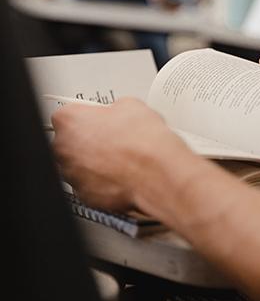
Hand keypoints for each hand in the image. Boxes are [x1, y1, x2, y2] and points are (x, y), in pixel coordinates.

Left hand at [51, 98, 193, 218]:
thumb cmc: (142, 141)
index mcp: (69, 120)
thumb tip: (119, 114)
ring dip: (96, 160)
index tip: (101, 118)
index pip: (69, 113)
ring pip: (80, 164)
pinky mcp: (85, 195)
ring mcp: (72, 174)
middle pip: (71, 140)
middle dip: (90, 138)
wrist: (155, 172)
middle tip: (115, 136)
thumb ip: (115, 109)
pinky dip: (104, 179)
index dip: (89, 115)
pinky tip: (124, 172)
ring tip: (123, 155)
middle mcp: (63, 148)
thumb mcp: (131, 105)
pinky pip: (91, 183)